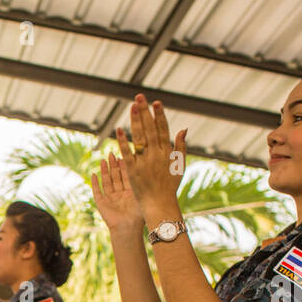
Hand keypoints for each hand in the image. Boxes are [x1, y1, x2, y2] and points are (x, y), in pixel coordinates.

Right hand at [91, 154, 144, 236]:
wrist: (128, 229)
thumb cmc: (138, 216)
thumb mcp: (143, 197)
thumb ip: (144, 185)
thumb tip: (154, 170)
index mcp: (130, 193)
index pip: (126, 175)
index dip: (124, 165)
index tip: (123, 154)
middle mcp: (120, 194)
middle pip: (116, 176)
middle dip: (113, 165)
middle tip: (112, 153)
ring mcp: (110, 199)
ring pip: (106, 182)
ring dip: (104, 171)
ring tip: (104, 160)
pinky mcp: (102, 204)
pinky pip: (97, 192)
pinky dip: (95, 184)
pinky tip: (93, 174)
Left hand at [115, 94, 187, 212]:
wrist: (159, 205)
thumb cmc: (170, 186)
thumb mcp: (179, 166)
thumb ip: (180, 147)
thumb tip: (183, 128)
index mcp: (167, 153)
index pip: (163, 130)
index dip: (159, 115)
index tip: (157, 102)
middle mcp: (156, 155)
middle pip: (150, 129)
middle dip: (145, 112)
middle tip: (140, 97)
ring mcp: (144, 162)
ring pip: (139, 138)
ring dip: (135, 121)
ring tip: (132, 106)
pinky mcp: (132, 171)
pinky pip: (127, 153)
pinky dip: (123, 142)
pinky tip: (118, 129)